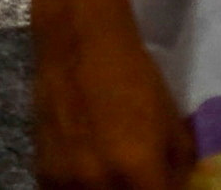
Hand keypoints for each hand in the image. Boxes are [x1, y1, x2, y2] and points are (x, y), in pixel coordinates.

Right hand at [30, 18, 186, 189]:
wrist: (80, 44)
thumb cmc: (135, 79)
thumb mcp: (174, 126)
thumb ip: (178, 171)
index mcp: (140, 173)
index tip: (163, 187)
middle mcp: (101, 184)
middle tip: (139, 180)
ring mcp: (68, 181)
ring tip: (112, 178)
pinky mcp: (42, 172)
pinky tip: (87, 176)